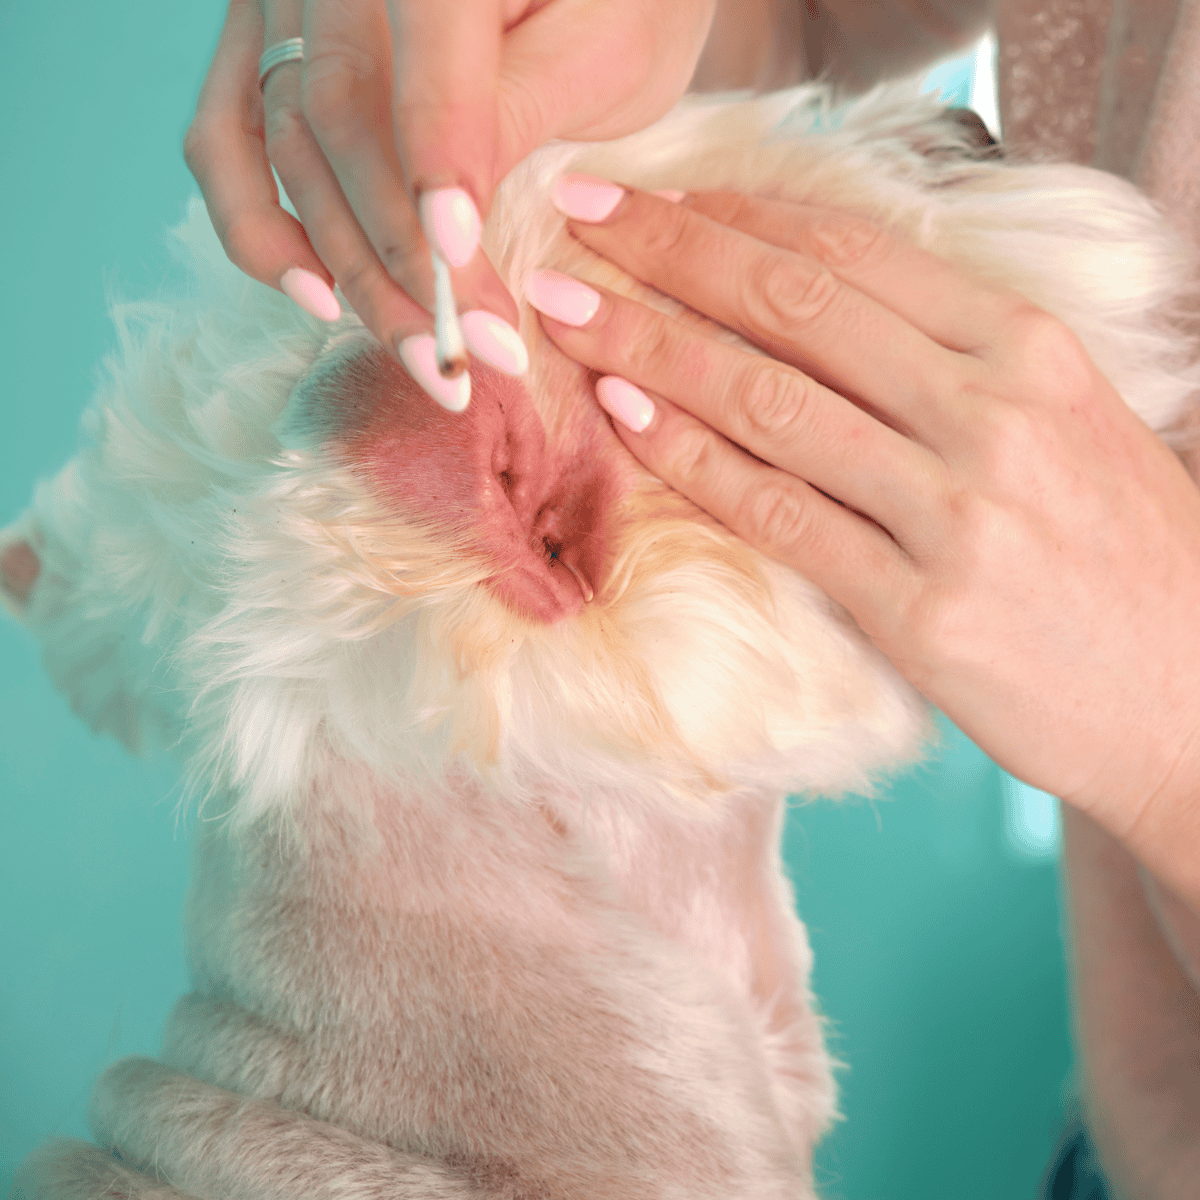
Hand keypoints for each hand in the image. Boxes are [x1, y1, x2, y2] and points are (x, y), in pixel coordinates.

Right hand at [184, 0, 716, 405]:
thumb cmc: (615, 4)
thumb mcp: (604, 47)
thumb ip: (519, 112)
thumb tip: (447, 229)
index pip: (429, 40)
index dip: (437, 154)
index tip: (459, 256)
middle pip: (342, 113)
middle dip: (400, 255)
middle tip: (462, 354)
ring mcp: (291, 0)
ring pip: (285, 144)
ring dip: (348, 268)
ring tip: (422, 356)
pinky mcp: (267, 44)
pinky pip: (225, 139)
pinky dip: (258, 227)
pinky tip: (320, 298)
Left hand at [526, 179, 1199, 903]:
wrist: (1194, 695)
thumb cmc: (1120, 553)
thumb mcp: (1064, 418)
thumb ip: (953, 360)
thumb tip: (823, 306)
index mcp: (1027, 347)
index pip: (852, 253)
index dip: (735, 217)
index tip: (655, 200)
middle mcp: (992, 412)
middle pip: (795, 305)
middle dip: (669, 253)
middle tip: (580, 221)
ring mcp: (957, 511)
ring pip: (770, 400)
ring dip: (650, 347)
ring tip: (567, 314)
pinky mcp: (923, 609)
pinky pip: (780, 515)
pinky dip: (693, 461)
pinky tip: (626, 418)